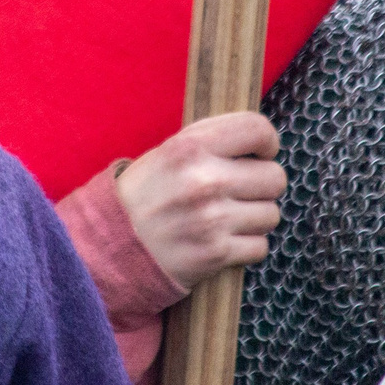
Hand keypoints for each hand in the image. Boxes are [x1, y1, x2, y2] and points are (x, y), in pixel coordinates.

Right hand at [114, 111, 286, 291]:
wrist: (110, 245)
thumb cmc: (144, 194)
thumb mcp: (168, 152)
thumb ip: (211, 140)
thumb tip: (261, 139)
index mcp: (191, 147)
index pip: (257, 130)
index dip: (267, 142)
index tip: (260, 153)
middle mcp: (204, 180)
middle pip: (274, 177)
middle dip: (262, 185)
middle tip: (241, 191)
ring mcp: (212, 220)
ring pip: (271, 214)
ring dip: (255, 218)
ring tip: (228, 218)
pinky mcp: (215, 254)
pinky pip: (260, 246)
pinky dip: (247, 246)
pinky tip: (224, 240)